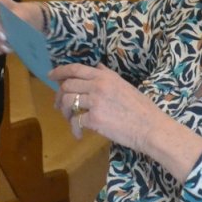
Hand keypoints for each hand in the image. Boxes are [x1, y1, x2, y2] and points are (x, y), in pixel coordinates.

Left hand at [50, 62, 164, 147]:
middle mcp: (98, 86)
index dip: (60, 71)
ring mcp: (95, 102)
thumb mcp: (124, 85)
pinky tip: (78, 135)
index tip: (51, 76)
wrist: (150, 127)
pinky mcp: (94, 119)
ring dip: (64, 111)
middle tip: (58, 105)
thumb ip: (108, 75)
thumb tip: (97, 67)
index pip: (76, 69)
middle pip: (67, 86)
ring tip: (69, 119)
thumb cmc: (141, 108)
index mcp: (105, 76)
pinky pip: (75, 122)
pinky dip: (74, 129)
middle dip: (59, 95)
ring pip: (68, 102)